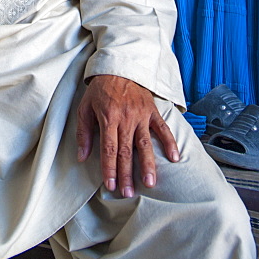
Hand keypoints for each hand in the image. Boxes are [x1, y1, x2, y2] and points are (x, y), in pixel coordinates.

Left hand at [76, 75, 179, 196]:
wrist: (119, 66)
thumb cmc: (100, 89)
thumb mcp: (84, 107)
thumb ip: (84, 132)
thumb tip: (82, 156)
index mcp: (108, 118)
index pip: (109, 149)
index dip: (110, 169)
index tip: (111, 185)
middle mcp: (126, 118)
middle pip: (126, 151)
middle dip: (127, 174)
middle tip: (128, 192)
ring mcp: (141, 115)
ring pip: (145, 143)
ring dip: (147, 164)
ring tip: (150, 182)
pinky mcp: (152, 111)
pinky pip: (162, 128)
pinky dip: (169, 142)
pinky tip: (175, 158)